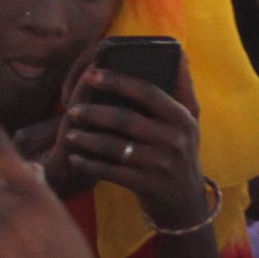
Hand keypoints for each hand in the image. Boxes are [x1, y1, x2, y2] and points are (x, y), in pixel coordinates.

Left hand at [55, 63, 212, 232]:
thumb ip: (181, 90)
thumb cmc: (179, 152)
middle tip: (71, 109)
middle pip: (126, 119)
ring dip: (87, 139)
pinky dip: (90, 164)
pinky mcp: (148, 186)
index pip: (148, 92)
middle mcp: (174, 139)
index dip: (117, 81)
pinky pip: (111, 172)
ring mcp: (161, 164)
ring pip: (115, 147)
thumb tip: (179, 54)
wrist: (186, 203)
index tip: (91, 74)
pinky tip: (75, 158)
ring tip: (69, 134)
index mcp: (182, 117)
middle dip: (94, 112)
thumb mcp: (189, 122)